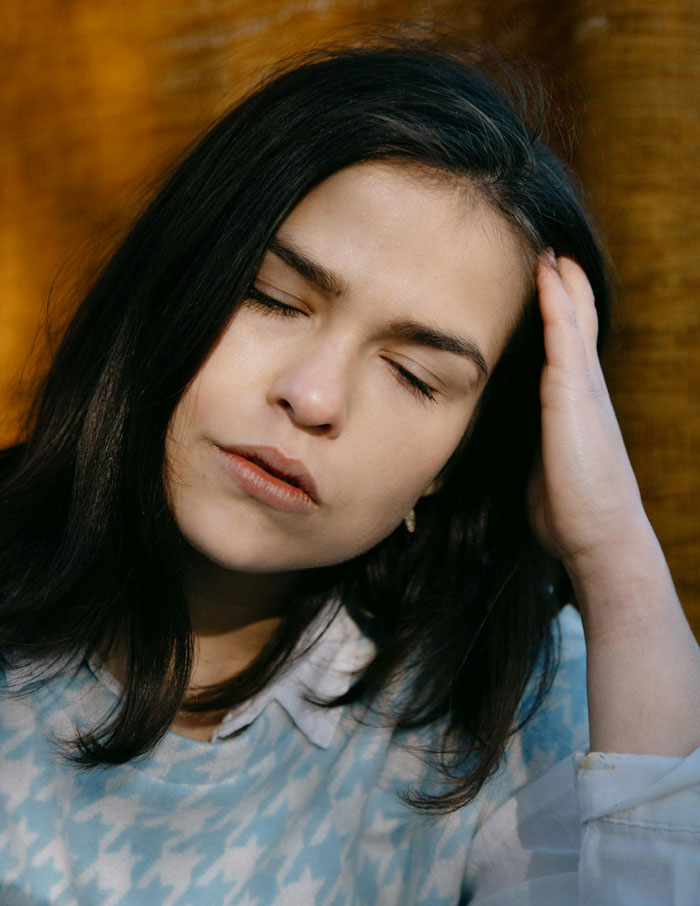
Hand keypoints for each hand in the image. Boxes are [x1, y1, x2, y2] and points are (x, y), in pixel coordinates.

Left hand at [526, 253, 647, 578]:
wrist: (600, 537)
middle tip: (552, 253)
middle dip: (566, 290)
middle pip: (577, 326)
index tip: (547, 284)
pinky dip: (556, 307)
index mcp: (576, 406)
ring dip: (561, 286)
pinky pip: (564, 342)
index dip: (561, 315)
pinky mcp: (574, 400)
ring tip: (551, 252)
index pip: (569, 349)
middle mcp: (585, 391)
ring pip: (573, 325)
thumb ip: (531, 442)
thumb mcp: (543, 465)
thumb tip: (508, 442)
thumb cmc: (569, 509)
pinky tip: (548, 278)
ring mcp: (584, 393)